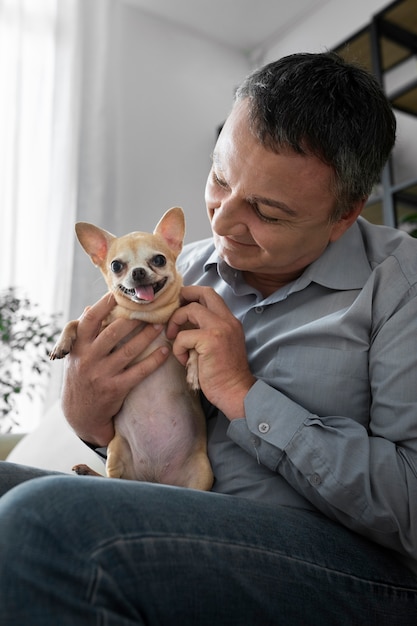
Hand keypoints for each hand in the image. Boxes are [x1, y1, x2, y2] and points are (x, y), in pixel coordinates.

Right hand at [61, 294, 169, 445]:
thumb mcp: (76, 355)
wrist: (80, 414)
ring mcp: (102, 375)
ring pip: (128, 351)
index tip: (118, 295)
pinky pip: (139, 372)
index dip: (104, 305)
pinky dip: (154, 360)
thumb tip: (88, 308)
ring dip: (147, 336)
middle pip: (113, 333)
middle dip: (133, 320)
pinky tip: (165, 350)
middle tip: (149, 310)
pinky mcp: (116, 389)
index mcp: (78, 347)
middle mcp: (88, 359)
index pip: (90, 320)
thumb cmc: (80, 376)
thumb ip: (82, 333)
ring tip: (160, 325)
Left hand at [166, 286, 255, 418]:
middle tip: (172, 312)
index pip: (211, 294)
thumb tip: (184, 322)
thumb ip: (208, 330)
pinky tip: (184, 360)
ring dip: (176, 323)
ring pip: (190, 310)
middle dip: (184, 297)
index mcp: (230, 320)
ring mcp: (220, 329)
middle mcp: (227, 320)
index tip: (180, 305)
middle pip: (204, 292)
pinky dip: (178, 348)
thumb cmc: (224, 373)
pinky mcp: (210, 341)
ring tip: (174, 338)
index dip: (193, 294)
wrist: (235, 392)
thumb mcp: (220, 345)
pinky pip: (183, 336)